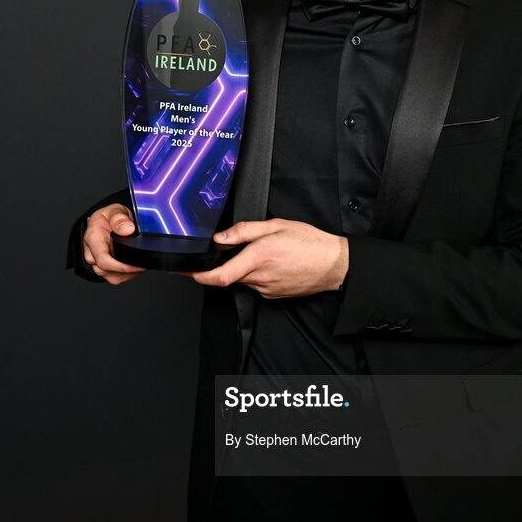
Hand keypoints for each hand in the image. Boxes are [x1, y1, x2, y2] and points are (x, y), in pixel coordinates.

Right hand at [83, 204, 146, 285]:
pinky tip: (134, 266)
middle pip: (108, 271)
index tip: (137, 265)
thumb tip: (127, 229)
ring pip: (112, 277)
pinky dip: (127, 275)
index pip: (103, 260)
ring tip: (140, 264)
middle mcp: (91, 253)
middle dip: (128, 270)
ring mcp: (96, 263)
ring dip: (128, 274)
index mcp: (92, 238)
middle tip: (144, 264)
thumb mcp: (115, 210)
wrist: (105, 221)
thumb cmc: (108, 217)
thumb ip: (119, 218)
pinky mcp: (103, 269)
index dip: (121, 266)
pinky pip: (115, 278)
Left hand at [185, 219, 348, 297]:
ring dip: (245, 267)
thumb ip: (244, 231)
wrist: (335, 265)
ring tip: (267, 253)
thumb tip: (220, 238)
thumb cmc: (310, 243)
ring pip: (243, 279)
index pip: (219, 276)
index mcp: (258, 258)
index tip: (186, 272)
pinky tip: (274, 263)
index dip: (198, 276)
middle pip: (229, 275)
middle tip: (242, 248)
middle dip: (228, 263)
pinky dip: (257, 274)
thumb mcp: (276, 226)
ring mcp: (266, 290)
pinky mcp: (273, 296)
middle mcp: (259, 278)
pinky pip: (256, 285)